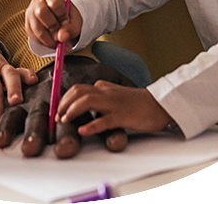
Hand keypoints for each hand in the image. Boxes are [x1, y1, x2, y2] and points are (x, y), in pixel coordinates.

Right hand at [25, 0, 82, 50]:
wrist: (58, 19)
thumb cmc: (67, 17)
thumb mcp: (75, 20)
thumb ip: (71, 28)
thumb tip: (61, 37)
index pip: (54, 2)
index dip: (61, 15)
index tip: (67, 24)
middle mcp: (38, 1)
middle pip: (41, 12)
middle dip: (53, 26)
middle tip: (61, 36)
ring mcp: (30, 13)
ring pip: (36, 27)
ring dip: (49, 39)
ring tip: (59, 43)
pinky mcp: (27, 26)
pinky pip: (34, 37)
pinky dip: (44, 43)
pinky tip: (52, 42)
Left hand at [58, 80, 172, 136]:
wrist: (160, 104)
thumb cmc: (139, 102)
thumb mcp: (117, 93)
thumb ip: (102, 92)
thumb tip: (87, 93)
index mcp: (103, 88)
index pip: (78, 89)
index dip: (64, 99)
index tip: (57, 110)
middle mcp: (106, 93)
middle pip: (78, 92)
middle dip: (63, 103)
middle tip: (56, 117)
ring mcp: (114, 104)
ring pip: (87, 101)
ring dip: (72, 110)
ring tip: (64, 120)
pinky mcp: (123, 116)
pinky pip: (104, 120)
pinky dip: (91, 125)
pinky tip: (83, 130)